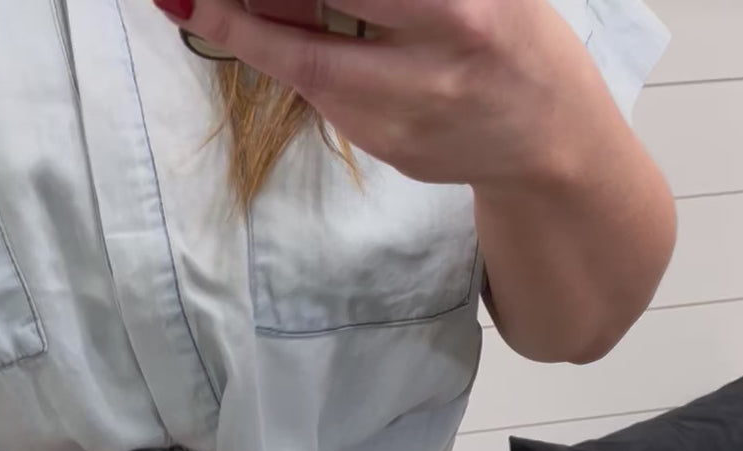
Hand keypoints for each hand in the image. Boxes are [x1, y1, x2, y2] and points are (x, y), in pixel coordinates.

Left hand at [164, 0, 604, 187]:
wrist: (548, 135)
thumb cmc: (504, 31)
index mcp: (460, 0)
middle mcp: (439, 43)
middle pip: (314, 16)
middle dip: (243, 5)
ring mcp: (409, 105)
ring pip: (303, 60)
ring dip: (242, 25)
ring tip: (194, 1)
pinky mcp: (388, 144)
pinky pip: (319, 90)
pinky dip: (279, 54)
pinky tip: (253, 27)